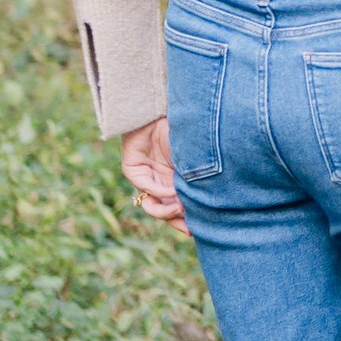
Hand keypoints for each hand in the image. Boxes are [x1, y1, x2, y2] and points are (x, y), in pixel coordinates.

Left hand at [119, 117, 188, 234]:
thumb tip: (208, 201)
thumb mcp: (193, 160)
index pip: (178, 205)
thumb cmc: (184, 131)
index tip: (197, 230)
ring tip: (179, 208)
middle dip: (176, 221)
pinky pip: (145, 188)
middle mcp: (160, 181)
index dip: (186, 219)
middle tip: (188, 228)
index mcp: (176, 179)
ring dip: (166, 211)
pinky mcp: (133, 170)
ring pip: (152, 205)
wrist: (162, 110)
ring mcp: (146, 177)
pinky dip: (159, 192)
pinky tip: (172, 191)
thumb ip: (196, 179)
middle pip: (165, 210)